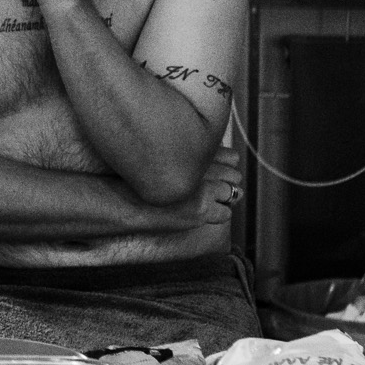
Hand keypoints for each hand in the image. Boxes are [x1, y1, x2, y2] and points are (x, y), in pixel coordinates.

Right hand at [127, 151, 242, 230]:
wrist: (129, 197)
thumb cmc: (140, 177)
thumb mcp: (164, 153)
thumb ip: (187, 150)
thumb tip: (215, 154)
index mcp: (197, 151)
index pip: (232, 157)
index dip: (229, 166)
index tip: (222, 171)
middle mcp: (203, 167)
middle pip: (235, 175)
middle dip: (229, 182)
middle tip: (216, 188)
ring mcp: (204, 189)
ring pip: (233, 194)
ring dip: (225, 198)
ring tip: (210, 201)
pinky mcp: (201, 209)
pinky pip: (226, 214)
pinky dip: (219, 214)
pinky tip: (205, 213)